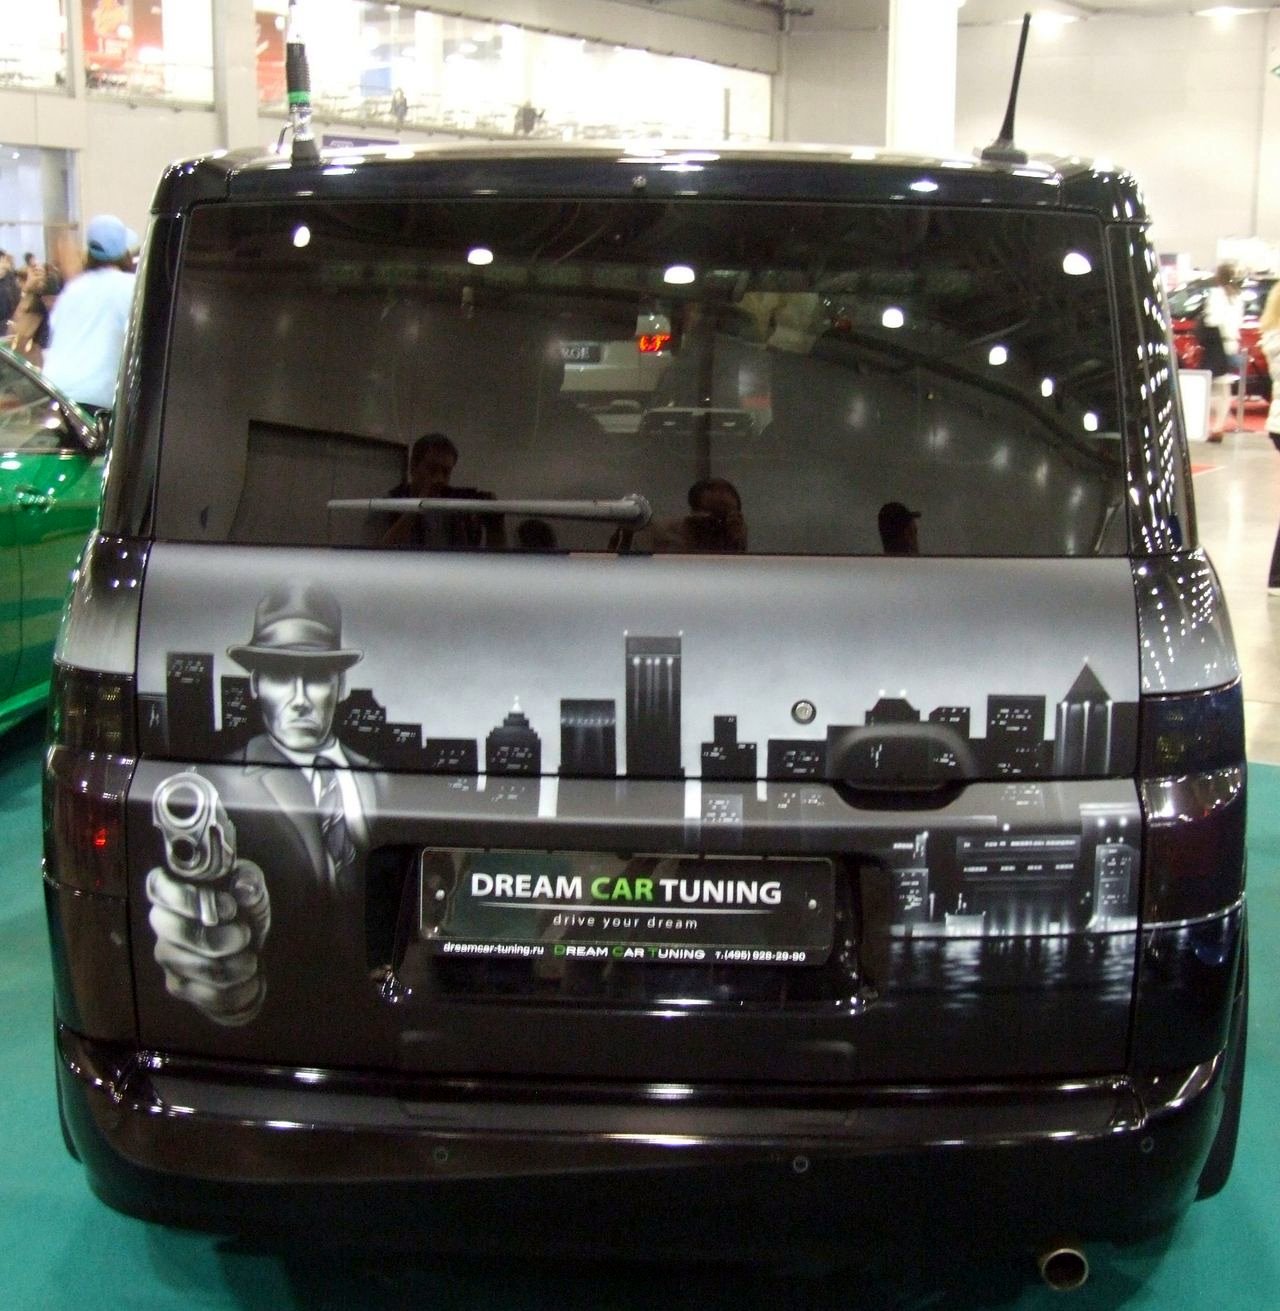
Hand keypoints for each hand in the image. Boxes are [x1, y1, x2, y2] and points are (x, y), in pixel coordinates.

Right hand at [146, 860, 270, 1025]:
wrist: (249, 949)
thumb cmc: (243, 910)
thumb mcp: (251, 887)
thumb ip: (249, 880)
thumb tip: (245, 887)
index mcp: (174, 890)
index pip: (158, 887)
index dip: (188, 898)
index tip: (229, 907)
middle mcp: (162, 922)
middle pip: (176, 931)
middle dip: (219, 937)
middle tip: (244, 935)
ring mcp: (168, 956)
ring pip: (199, 966)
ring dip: (236, 963)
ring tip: (249, 956)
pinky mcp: (178, 986)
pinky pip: (211, 993)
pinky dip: (240, 986)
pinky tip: (247, 975)